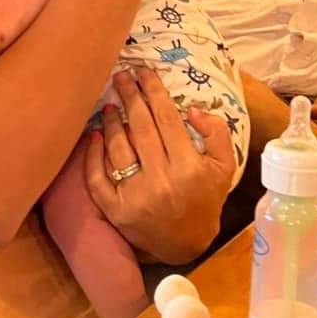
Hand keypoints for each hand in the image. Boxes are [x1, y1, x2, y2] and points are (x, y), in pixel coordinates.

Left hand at [85, 68, 234, 263]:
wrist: (186, 245)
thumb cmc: (205, 199)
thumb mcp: (224, 167)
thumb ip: (217, 134)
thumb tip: (191, 110)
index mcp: (188, 168)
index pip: (166, 118)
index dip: (153, 90)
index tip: (144, 71)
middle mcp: (161, 181)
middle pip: (140, 127)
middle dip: (129, 96)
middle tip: (120, 76)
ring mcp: (135, 197)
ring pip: (118, 148)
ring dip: (111, 121)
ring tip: (110, 103)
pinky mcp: (115, 211)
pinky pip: (97, 178)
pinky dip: (92, 155)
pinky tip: (94, 135)